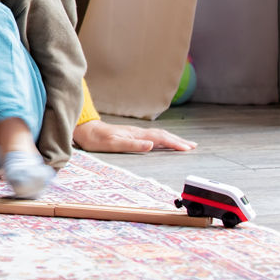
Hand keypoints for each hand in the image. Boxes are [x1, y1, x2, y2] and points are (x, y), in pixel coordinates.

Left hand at [72, 119, 196, 153]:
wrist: (86, 130)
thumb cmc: (97, 139)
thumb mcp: (113, 143)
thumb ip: (132, 144)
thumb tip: (151, 145)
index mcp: (136, 134)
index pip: (160, 138)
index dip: (174, 143)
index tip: (187, 149)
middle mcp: (138, 132)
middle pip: (162, 135)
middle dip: (178, 141)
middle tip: (193, 146)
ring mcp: (135, 132)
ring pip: (159, 135)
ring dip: (173, 139)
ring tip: (184, 144)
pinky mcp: (131, 134)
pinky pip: (152, 136)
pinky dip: (163, 139)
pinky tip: (164, 142)